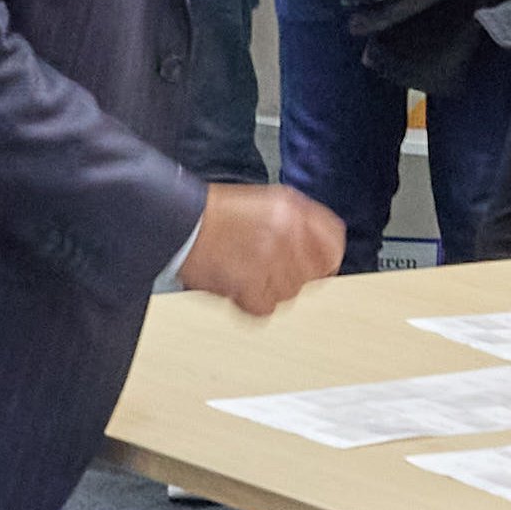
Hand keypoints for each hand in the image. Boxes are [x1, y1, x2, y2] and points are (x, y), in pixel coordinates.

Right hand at [182, 181, 345, 316]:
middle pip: (312, 272)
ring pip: (289, 293)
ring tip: (246, 272)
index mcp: (292, 208)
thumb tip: (319, 245)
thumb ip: (299, 221)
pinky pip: (264, 308)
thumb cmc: (214, 213)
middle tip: (271, 270)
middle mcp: (286, 233)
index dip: (327, 256)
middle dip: (293, 274)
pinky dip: (250, 302)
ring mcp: (270, 260)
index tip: (321, 265)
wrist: (177, 224)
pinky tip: (237, 284)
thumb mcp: (266, 201)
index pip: (332, 240)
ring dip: (269, 288)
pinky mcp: (251, 285)